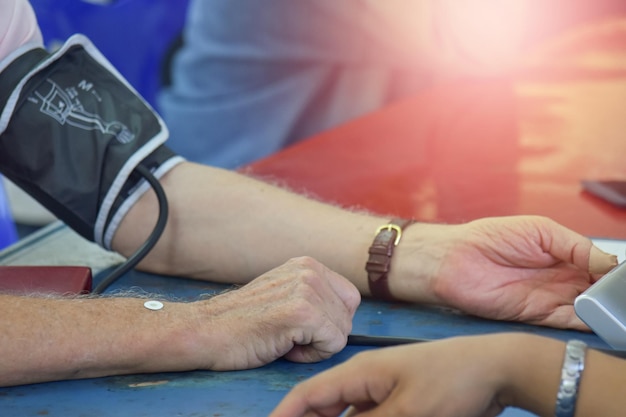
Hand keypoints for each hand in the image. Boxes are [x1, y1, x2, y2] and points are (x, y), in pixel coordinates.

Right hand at [196, 256, 360, 369]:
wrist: (207, 331)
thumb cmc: (242, 322)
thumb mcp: (283, 293)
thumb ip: (313, 294)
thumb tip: (346, 314)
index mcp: (307, 264)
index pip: (349, 297)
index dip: (332, 320)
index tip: (302, 327)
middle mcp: (310, 271)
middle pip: (348, 316)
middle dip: (325, 334)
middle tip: (291, 336)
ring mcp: (307, 290)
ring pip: (342, 332)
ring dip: (316, 346)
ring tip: (284, 339)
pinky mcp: (302, 313)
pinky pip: (332, 344)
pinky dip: (311, 355)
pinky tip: (285, 347)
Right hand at [270, 333, 553, 416]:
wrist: (497, 369)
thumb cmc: (450, 382)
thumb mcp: (407, 411)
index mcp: (360, 373)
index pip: (309, 395)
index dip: (285, 414)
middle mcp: (367, 380)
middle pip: (325, 407)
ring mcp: (385, 391)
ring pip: (348, 415)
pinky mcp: (403, 402)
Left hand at [405, 215, 616, 329]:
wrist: (454, 259)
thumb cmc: (490, 238)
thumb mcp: (540, 230)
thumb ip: (575, 245)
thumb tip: (610, 262)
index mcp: (563, 254)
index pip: (600, 266)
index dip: (614, 272)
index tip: (623, 278)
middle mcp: (560, 278)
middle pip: (598, 290)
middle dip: (613, 294)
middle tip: (623, 297)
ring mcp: (550, 298)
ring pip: (589, 308)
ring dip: (605, 309)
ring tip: (620, 309)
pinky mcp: (537, 316)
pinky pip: (569, 322)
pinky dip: (588, 323)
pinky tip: (602, 319)